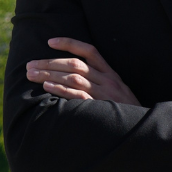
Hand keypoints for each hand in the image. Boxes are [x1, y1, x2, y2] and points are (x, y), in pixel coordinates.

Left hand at [25, 38, 140, 104]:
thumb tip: (72, 76)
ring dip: (50, 75)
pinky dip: (61, 90)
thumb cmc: (126, 112)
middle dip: (50, 63)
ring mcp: (104, 94)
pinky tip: (47, 87)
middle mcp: (107, 80)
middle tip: (30, 65)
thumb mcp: (118, 92)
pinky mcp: (100, 108)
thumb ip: (100, 82)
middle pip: (75, 64)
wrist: (141, 130)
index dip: (69, 43)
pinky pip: (77, 96)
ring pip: (73, 78)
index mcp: (111, 73)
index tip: (50, 41)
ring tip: (32, 75)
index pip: (89, 51)